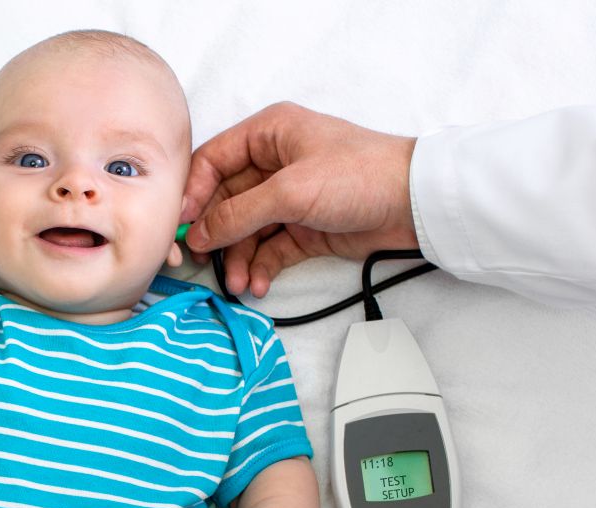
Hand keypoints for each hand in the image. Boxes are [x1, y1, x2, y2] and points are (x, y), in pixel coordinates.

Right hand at [180, 103, 417, 296]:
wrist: (414, 204)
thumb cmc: (358, 176)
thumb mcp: (290, 191)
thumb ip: (239, 214)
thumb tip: (198, 235)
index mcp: (268, 134)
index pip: (213, 161)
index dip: (193, 194)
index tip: (181, 227)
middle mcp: (274, 163)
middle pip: (226, 201)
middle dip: (216, 235)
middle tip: (201, 262)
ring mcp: (289, 198)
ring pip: (246, 230)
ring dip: (238, 257)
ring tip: (238, 284)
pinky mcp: (305, 228)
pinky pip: (270, 249)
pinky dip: (261, 267)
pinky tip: (258, 284)